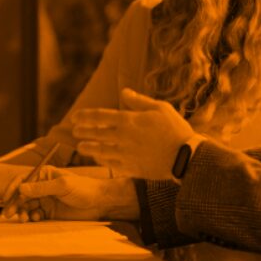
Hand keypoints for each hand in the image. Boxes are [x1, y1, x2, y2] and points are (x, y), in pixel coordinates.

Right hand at [0, 167, 111, 221]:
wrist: (99, 202)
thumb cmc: (83, 188)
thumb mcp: (62, 186)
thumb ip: (41, 188)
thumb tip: (21, 188)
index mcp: (44, 175)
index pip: (23, 180)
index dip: (12, 189)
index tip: (6, 199)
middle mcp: (42, 187)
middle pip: (22, 195)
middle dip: (14, 204)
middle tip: (8, 214)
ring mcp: (46, 200)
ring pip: (27, 206)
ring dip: (22, 212)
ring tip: (23, 219)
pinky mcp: (50, 212)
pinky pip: (35, 215)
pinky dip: (32, 218)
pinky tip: (35, 219)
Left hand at [71, 89, 194, 179]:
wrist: (186, 157)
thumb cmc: (175, 129)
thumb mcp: (160, 108)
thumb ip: (138, 101)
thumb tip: (123, 92)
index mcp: (129, 120)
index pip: (99, 117)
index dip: (84, 117)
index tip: (74, 118)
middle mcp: (123, 137)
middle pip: (96, 134)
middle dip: (82, 132)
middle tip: (74, 131)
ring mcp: (126, 154)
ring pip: (100, 151)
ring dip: (88, 148)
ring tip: (80, 146)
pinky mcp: (131, 168)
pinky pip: (111, 164)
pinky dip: (101, 161)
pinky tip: (97, 158)